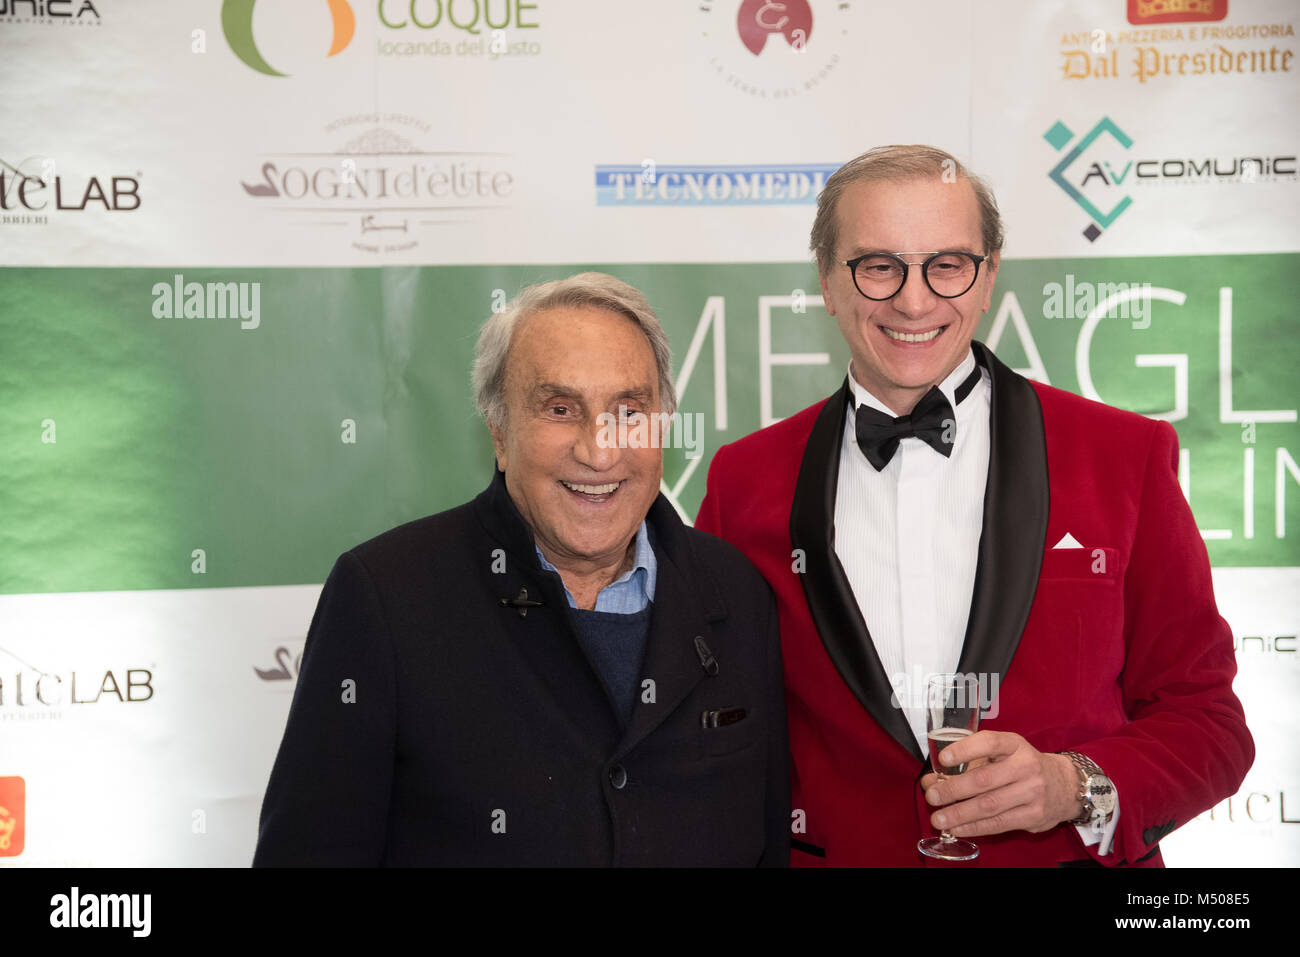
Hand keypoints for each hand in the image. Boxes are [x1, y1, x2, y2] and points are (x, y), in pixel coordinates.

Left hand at [920, 731, 1080, 836]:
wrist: (1065, 785)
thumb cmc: (1023, 766)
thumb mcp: (1002, 754)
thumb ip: (968, 764)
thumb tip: (931, 780)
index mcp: (1015, 745)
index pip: (989, 743)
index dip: (964, 750)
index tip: (943, 758)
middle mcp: (1026, 766)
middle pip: (984, 779)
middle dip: (953, 789)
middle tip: (932, 796)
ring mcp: (1032, 792)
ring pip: (989, 805)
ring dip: (960, 813)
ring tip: (938, 818)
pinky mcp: (1034, 816)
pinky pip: (999, 823)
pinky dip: (974, 827)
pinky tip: (957, 828)